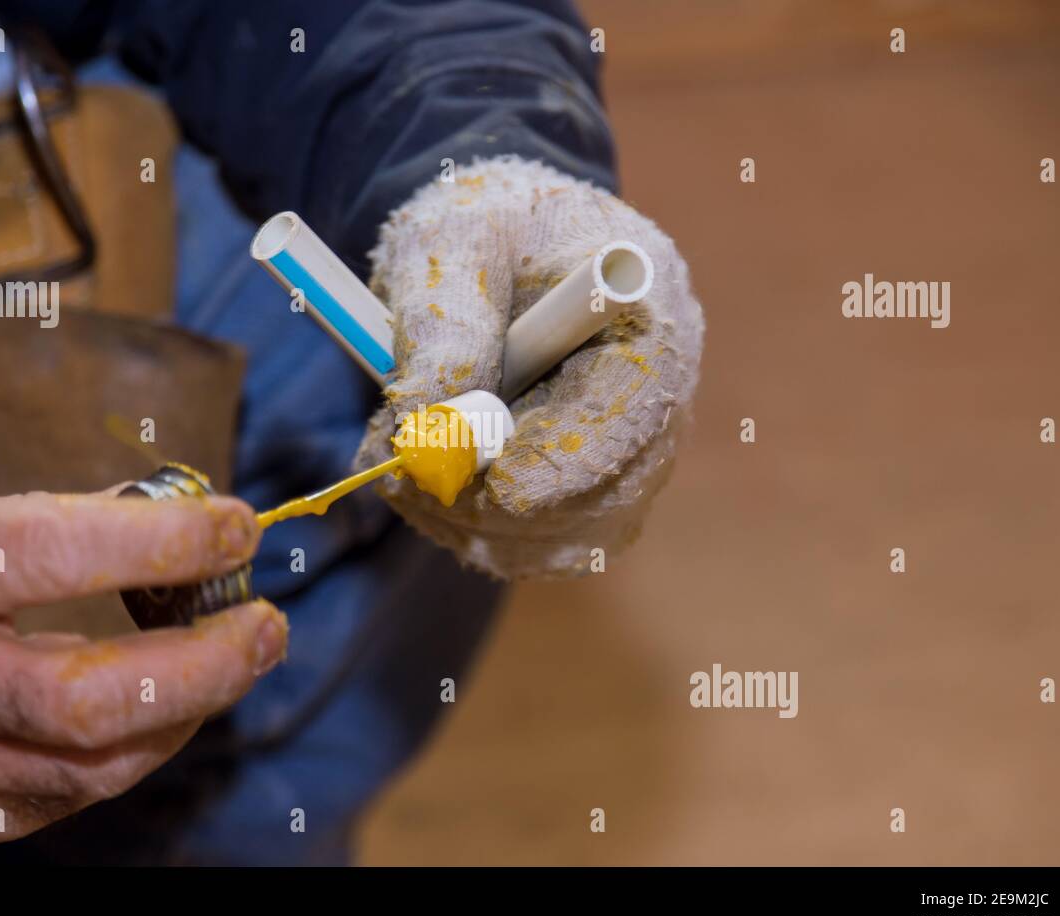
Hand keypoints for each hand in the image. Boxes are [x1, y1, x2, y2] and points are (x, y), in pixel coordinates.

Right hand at [0, 491, 286, 861]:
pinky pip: (71, 797)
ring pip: (94, 766)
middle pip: (87, 698)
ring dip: (188, 711)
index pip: (51, 551)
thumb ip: (38, 527)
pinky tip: (168, 709)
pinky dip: (135, 750)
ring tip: (237, 658)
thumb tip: (161, 520)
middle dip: (203, 665)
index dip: (159, 540)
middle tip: (264, 625)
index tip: (234, 527)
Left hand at [358, 156, 703, 577]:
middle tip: (412, 478)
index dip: (570, 462)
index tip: (498, 487)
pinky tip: (427, 489)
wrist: (494, 241)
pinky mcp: (590, 489)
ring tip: (403, 470)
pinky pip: (544, 547)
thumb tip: (426, 418)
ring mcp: (629, 452)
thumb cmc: (479, 224)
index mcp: (645, 317)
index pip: (635, 412)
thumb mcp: (449, 241)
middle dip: (502, 505)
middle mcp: (657, 396)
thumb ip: (442, 320)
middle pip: (609, 494)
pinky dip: (476, 534)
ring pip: (570, 537)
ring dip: (476, 525)